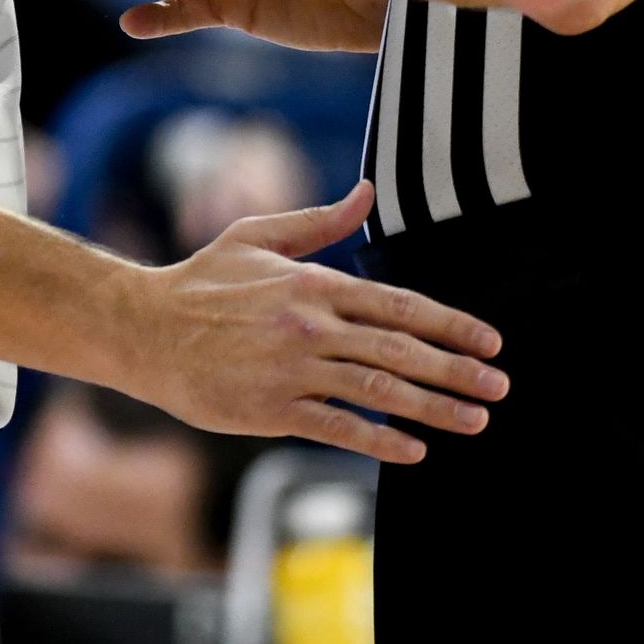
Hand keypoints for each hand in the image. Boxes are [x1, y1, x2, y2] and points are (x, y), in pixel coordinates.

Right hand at [123, 182, 506, 464]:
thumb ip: (319, 220)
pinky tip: (414, 452)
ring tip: (475, 421)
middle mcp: (309, 326)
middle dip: (456, 370)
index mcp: (312, 283)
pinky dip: (378, 441)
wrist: (144, 329)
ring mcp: (291, 370)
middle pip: (399, 349)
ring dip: (433, 409)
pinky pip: (336, 428)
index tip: (491, 340)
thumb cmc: (203, 281)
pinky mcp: (270, 409)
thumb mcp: (258, 236)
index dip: (451, 323)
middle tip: (499, 386)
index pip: (399, 304)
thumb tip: (368, 191)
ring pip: (377, 390)